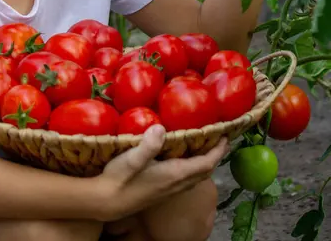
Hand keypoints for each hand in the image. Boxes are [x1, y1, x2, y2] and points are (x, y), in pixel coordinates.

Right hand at [96, 125, 228, 221]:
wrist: (103, 203)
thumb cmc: (117, 179)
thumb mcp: (131, 158)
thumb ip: (147, 145)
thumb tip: (161, 127)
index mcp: (174, 174)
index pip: (205, 163)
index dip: (218, 150)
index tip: (226, 135)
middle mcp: (175, 184)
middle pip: (204, 171)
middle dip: (214, 155)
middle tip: (218, 138)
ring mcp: (168, 190)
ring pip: (195, 177)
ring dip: (203, 162)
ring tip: (203, 145)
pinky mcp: (160, 192)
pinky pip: (185, 179)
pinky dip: (191, 167)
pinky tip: (181, 158)